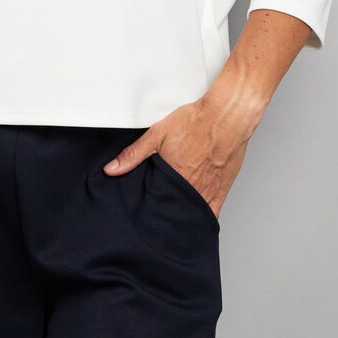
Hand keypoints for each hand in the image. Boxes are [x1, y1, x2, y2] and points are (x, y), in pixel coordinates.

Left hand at [102, 96, 250, 219]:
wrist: (226, 117)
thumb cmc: (196, 122)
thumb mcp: (158, 133)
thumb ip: (134, 154)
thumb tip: (111, 169)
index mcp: (172, 176)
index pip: (153, 202)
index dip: (146, 206)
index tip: (140, 210)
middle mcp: (190, 188)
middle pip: (171, 209)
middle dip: (162, 211)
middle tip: (154, 212)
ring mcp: (207, 191)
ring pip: (189, 213)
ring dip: (179, 215)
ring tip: (171, 216)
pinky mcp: (222, 191)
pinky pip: (211, 213)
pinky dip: (201, 218)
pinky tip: (192, 219)